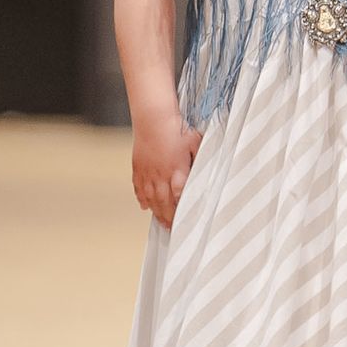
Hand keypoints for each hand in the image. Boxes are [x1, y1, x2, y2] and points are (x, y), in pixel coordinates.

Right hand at [131, 111, 203, 226]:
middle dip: (169, 217)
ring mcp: (147, 172)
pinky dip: (142, 199)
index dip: (182, 210)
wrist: (153, 117)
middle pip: (164, 202)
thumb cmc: (176, 128)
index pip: (180, 195)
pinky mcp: (138, 167)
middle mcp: (161, 175)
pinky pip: (139, 188)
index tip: (186, 220)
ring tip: (161, 222)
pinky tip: (145, 206)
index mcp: (177, 170)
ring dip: (156, 212)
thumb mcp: (195, 142)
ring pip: (151, 198)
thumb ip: (200, 158)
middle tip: (172, 229)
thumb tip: (208, 168)